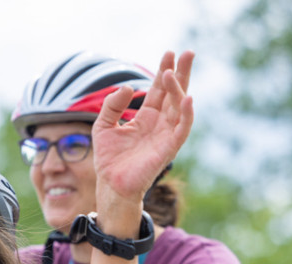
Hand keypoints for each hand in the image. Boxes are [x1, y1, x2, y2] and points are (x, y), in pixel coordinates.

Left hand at [92, 50, 194, 213]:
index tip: (168, 53)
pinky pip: (183, 127)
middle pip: (174, 93)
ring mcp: (166, 134)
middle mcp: (160, 123)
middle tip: (188, 52)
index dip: (163, 72)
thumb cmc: (109, 158)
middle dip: (181, 73)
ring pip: (179, 106)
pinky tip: (187, 97)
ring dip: (179, 88)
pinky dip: (187, 113)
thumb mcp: (103, 126)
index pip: (159, 90)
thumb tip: (128, 87)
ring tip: (173, 72)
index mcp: (146, 117)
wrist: (111, 184)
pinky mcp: (170, 147)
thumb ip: (112, 105)